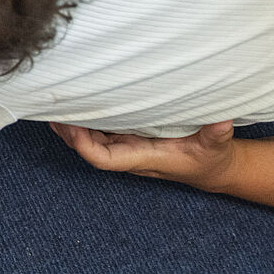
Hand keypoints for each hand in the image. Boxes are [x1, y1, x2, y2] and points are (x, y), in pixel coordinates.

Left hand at [51, 120, 237, 189]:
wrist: (211, 169)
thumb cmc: (210, 159)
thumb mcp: (216, 146)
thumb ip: (216, 134)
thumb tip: (221, 120)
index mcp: (143, 158)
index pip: (104, 159)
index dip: (85, 146)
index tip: (74, 127)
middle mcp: (129, 154)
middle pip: (88, 148)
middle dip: (68, 132)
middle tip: (52, 108)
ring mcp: (126, 147)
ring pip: (90, 140)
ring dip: (71, 126)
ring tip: (52, 104)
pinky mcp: (128, 138)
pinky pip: (99, 132)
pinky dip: (84, 121)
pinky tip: (70, 106)